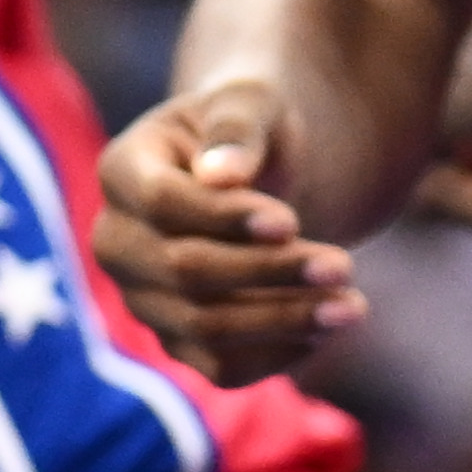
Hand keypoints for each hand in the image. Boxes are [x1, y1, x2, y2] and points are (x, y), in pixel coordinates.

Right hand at [96, 80, 358, 376]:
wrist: (262, 177)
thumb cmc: (254, 132)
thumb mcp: (253, 104)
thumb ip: (237, 129)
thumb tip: (221, 175)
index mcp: (123, 171)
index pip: (162, 205)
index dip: (226, 219)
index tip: (290, 222)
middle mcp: (118, 243)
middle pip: (185, 272)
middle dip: (270, 272)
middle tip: (344, 266)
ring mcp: (144, 298)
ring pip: (205, 328)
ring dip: (285, 320)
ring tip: (353, 307)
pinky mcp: (178, 341)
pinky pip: (222, 367)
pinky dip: (278, 354)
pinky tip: (327, 328)